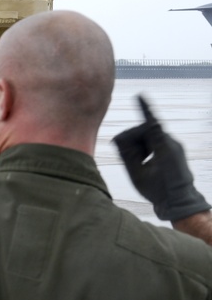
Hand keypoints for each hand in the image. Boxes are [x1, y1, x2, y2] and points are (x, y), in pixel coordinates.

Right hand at [112, 95, 209, 221]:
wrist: (179, 203)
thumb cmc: (157, 190)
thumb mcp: (137, 173)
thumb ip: (127, 154)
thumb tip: (119, 139)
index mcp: (163, 147)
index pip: (151, 123)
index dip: (144, 109)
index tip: (139, 96)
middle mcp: (171, 143)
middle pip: (145, 131)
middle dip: (134, 140)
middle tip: (128, 156)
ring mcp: (175, 147)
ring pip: (150, 137)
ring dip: (140, 146)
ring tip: (139, 163)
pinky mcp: (175, 151)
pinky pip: (157, 143)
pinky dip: (147, 149)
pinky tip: (145, 163)